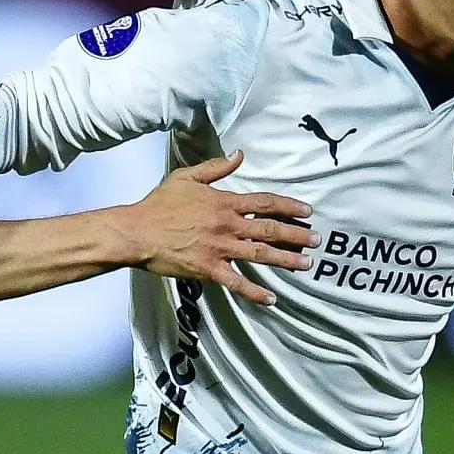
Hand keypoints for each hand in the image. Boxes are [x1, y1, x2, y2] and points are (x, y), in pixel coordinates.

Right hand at [116, 152, 312, 305]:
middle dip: (297, 235)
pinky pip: (237, 283)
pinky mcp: (209, 269)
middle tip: (317, 241)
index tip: (308, 211)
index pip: (265, 203)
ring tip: (305, 265)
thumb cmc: (159, 204)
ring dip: (286, 260)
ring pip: (260, 255)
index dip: (289, 206)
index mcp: (224, 202)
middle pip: (270, 230)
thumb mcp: (187, 177)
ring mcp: (220, 249)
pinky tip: (272, 298)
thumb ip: (216, 167)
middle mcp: (227, 225)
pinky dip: (255, 292)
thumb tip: (239, 154)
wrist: (137, 232)